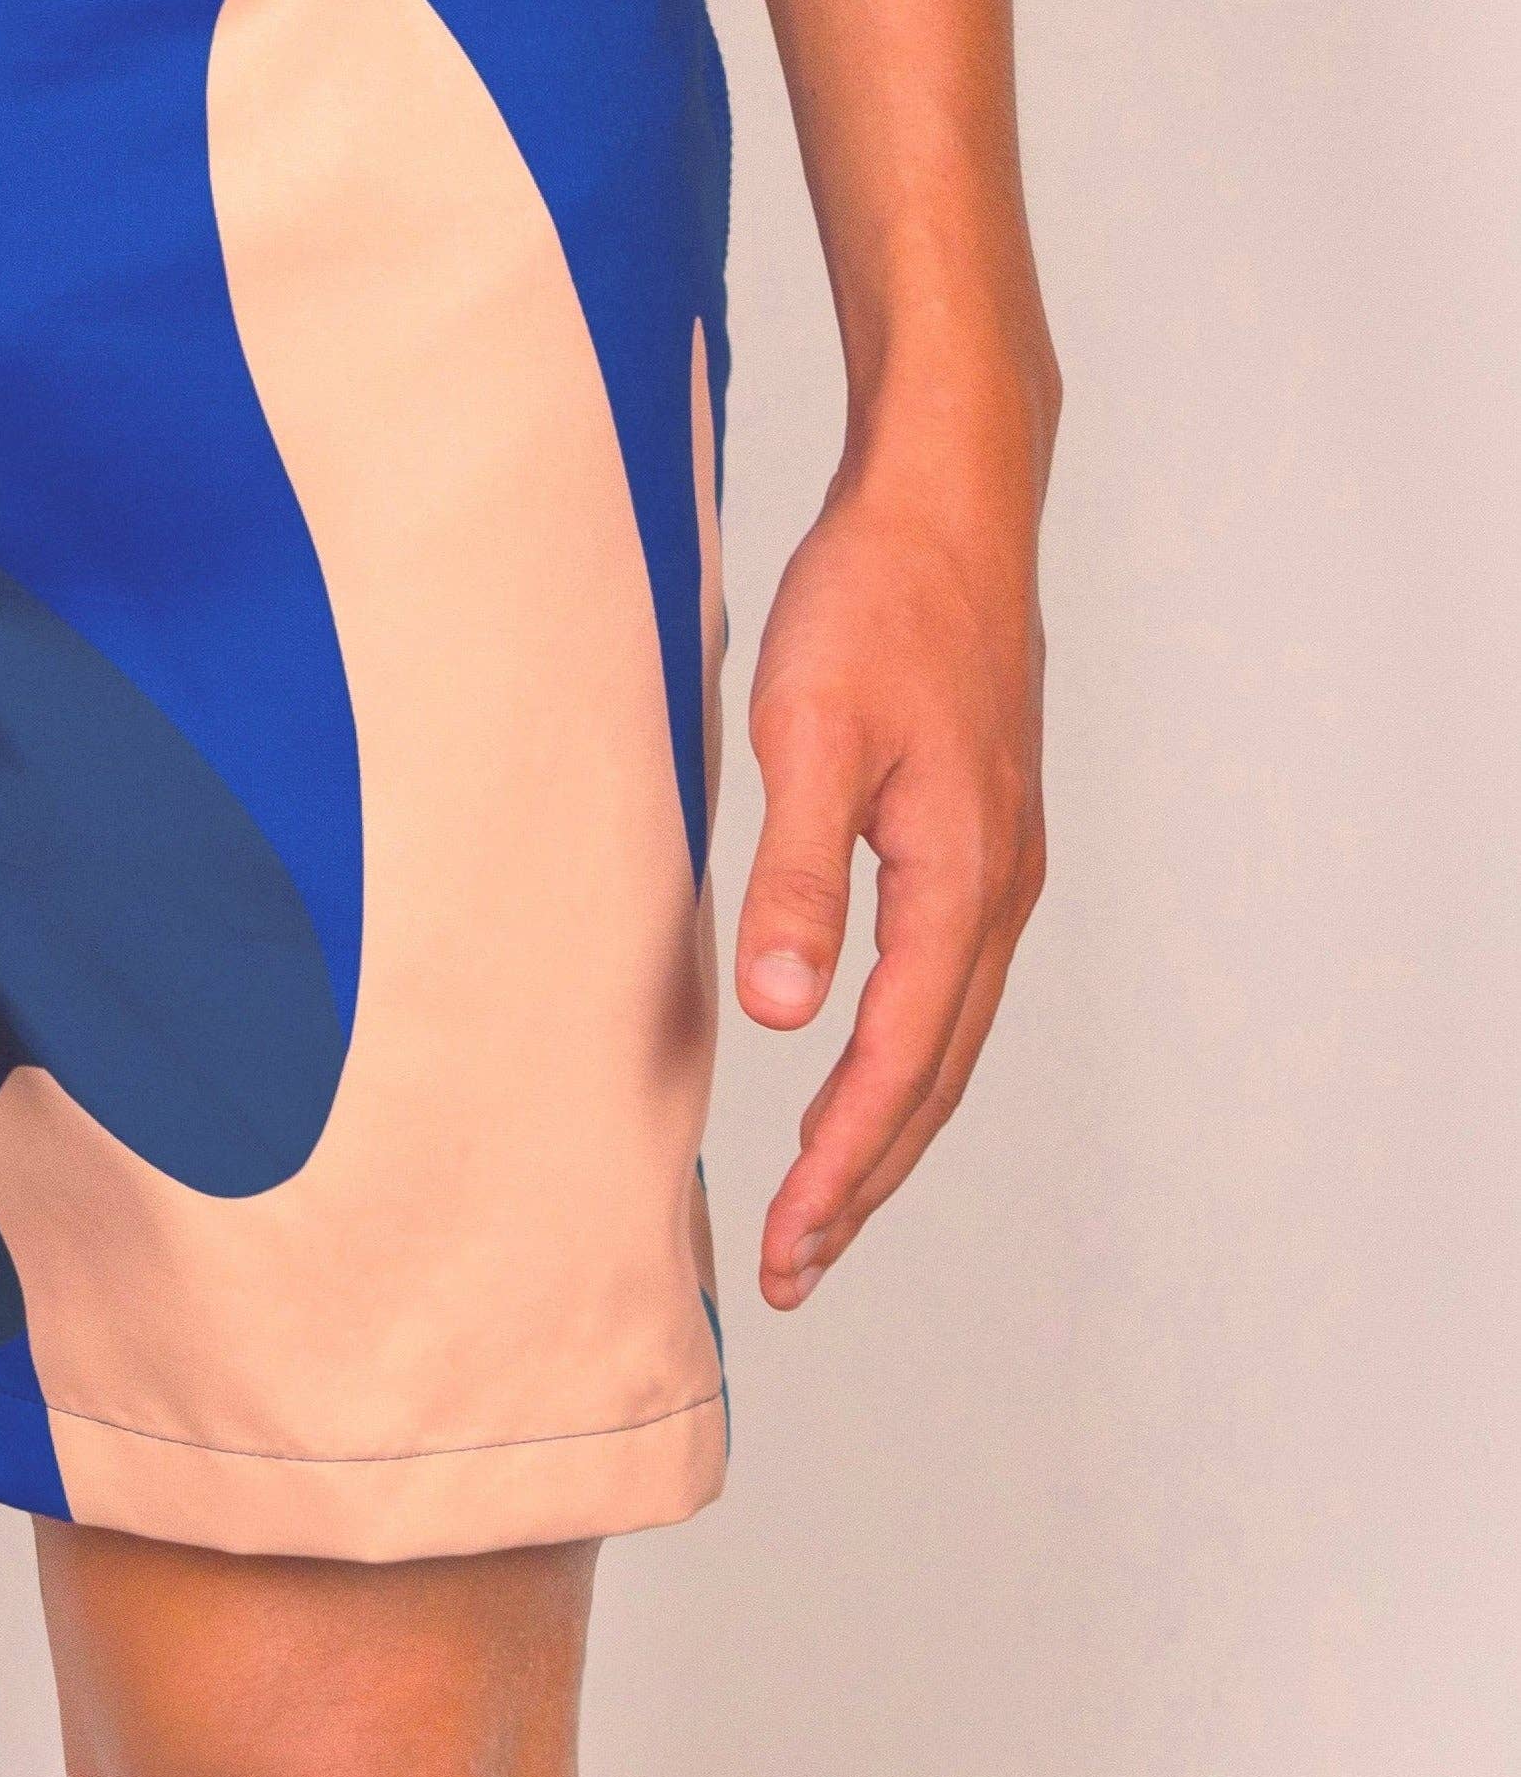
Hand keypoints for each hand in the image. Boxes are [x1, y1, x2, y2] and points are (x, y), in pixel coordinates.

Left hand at [736, 449, 1047, 1308]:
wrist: (945, 506)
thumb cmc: (874, 603)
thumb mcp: (810, 733)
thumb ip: (794, 875)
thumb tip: (781, 1014)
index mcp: (960, 881)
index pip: (897, 1061)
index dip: (843, 1163)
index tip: (790, 1244)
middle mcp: (995, 891)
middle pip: (935, 1076)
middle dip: (865, 1181)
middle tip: (795, 1271)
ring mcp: (994, 867)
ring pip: (945, 1037)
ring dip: (883, 1128)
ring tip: (822, 1206)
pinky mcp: (974, 838)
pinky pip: (942, 982)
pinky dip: (899, 1053)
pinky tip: (855, 1069)